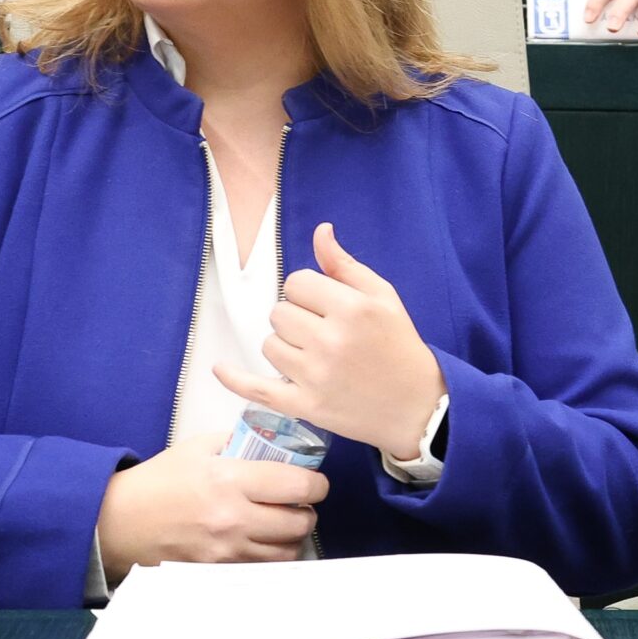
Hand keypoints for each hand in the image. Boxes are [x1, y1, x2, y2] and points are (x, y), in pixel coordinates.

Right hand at [94, 427, 328, 583]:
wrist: (118, 521)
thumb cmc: (158, 482)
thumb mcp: (198, 448)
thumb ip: (240, 443)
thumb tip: (276, 444)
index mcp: (229, 480)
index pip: (299, 486)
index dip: (317, 484)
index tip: (315, 482)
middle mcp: (233, 518)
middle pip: (300, 523)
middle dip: (308, 511)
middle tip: (300, 503)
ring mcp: (226, 550)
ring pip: (287, 552)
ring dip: (292, 537)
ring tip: (283, 523)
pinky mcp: (218, 571)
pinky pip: (262, 568)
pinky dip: (271, 556)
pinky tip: (262, 541)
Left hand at [213, 223, 447, 460]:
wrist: (417, 407)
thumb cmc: (400, 346)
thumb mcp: (384, 298)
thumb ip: (346, 266)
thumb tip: (320, 231)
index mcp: (353, 308)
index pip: (297, 283)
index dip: (309, 292)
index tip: (327, 307)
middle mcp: (331, 340)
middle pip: (279, 312)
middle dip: (297, 318)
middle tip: (324, 334)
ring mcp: (315, 376)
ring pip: (270, 344)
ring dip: (286, 346)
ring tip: (315, 356)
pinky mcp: (305, 406)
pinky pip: (257, 389)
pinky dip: (235, 379)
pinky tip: (220, 368)